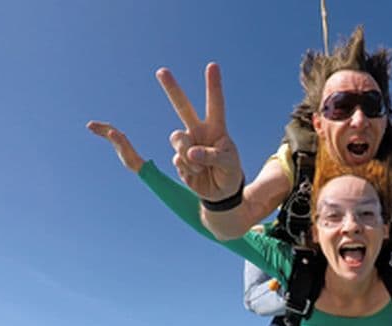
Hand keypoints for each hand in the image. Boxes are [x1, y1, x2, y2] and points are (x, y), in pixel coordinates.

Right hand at [87, 121, 144, 172]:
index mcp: (120, 136)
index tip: (90, 125)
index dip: (99, 126)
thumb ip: (117, 139)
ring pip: (107, 132)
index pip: (108, 128)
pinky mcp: (118, 145)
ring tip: (90, 128)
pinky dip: (103, 135)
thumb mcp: (122, 148)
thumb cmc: (130, 158)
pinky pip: (109, 137)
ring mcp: (119, 140)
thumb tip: (110, 131)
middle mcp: (120, 137)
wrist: (137, 164)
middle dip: (98, 126)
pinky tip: (99, 135)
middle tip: (88, 125)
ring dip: (99, 129)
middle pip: (107, 128)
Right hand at [157, 62, 242, 200]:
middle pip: (183, 107)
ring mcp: (187, 144)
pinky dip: (189, 169)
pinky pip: (178, 160)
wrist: (220, 193)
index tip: (212, 66)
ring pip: (177, 138)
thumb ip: (212, 156)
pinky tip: (198, 172)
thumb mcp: (229, 164)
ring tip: (201, 165)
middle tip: (162, 71)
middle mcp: (199, 131)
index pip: (215, 104)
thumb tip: (190, 153)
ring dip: (187, 152)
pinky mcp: (179, 159)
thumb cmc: (230, 172)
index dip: (213, 86)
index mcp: (216, 128)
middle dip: (172, 89)